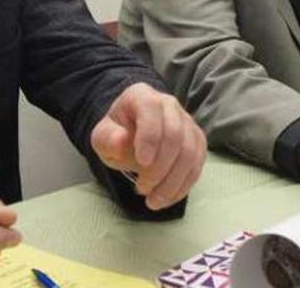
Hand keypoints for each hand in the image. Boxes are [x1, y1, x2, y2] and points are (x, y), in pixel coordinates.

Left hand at [90, 82, 206, 209]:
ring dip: (173, 182)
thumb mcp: (102, 136)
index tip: (141, 163)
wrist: (131, 133)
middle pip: (175, 135)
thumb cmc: (116, 134)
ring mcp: (187, 122)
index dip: (149, 137)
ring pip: (190, 153)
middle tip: (142, 189)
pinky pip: (197, 164)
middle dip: (160, 168)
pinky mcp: (196, 141)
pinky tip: (167, 198)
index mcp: (142, 96)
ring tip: (153, 201)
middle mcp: (169, 104)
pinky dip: (183, 185)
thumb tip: (121, 143)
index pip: (152, 110)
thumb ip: (107, 139)